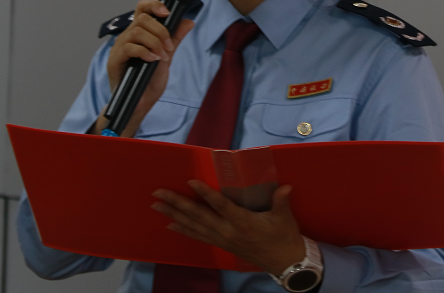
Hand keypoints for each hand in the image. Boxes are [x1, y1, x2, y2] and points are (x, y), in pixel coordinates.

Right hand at [92, 0, 193, 137]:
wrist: (140, 104)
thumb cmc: (149, 81)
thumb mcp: (167, 57)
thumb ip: (175, 38)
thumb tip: (188, 21)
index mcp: (139, 33)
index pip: (142, 9)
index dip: (154, 5)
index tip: (167, 13)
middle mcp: (127, 37)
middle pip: (141, 18)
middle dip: (160, 30)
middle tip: (169, 47)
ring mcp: (119, 48)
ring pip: (136, 32)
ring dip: (155, 42)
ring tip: (162, 56)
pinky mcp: (114, 60)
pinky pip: (129, 48)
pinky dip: (145, 52)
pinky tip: (153, 60)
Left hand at [151, 180, 305, 274]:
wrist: (284, 262)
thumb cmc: (283, 236)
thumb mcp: (284, 219)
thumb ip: (281, 201)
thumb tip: (285, 187)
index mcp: (242, 222)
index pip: (220, 205)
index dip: (205, 193)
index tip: (190, 181)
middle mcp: (228, 231)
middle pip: (198, 216)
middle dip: (177, 204)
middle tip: (158, 194)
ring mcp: (223, 239)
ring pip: (194, 226)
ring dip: (174, 215)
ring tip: (157, 206)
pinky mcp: (221, 244)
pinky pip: (198, 236)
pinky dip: (184, 230)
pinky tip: (171, 224)